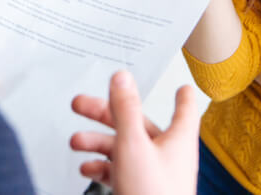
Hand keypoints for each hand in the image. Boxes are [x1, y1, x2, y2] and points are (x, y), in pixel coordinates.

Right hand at [70, 71, 199, 194]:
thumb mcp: (133, 145)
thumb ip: (125, 110)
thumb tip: (122, 77)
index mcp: (177, 139)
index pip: (184, 109)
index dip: (181, 95)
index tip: (182, 85)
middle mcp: (168, 155)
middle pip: (138, 125)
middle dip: (107, 114)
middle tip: (81, 104)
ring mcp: (154, 176)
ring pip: (125, 149)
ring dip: (98, 143)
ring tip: (76, 141)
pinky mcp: (141, 192)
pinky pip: (120, 172)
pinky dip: (102, 167)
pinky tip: (87, 169)